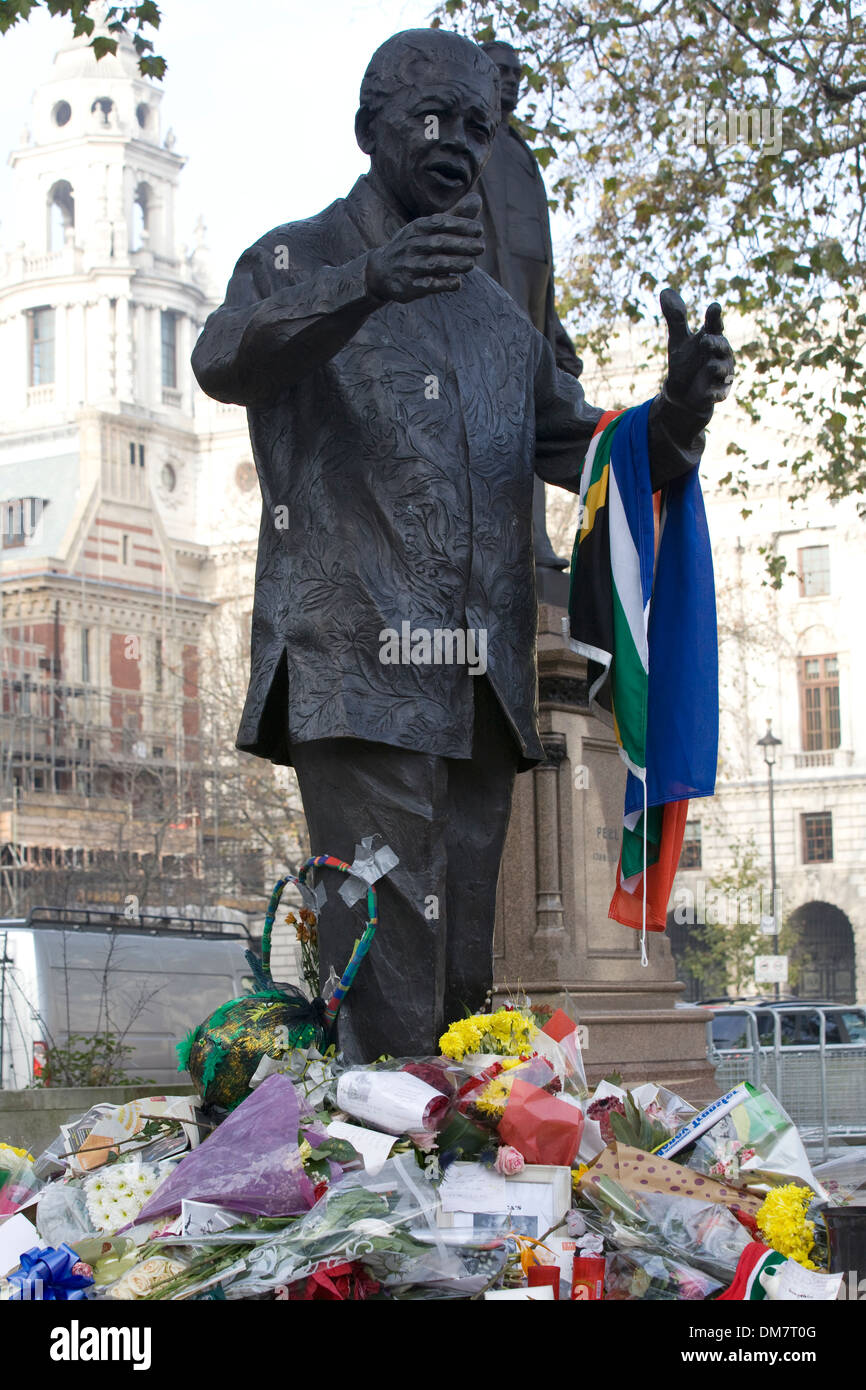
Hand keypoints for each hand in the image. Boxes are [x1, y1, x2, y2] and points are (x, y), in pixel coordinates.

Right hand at [365, 194, 483, 303]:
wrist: (381, 272)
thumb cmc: (413, 247)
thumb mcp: (428, 229)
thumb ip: (453, 217)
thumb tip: (478, 200)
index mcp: (416, 228)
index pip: (439, 223)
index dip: (460, 225)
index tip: (479, 229)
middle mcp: (410, 245)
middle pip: (438, 243)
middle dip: (461, 244)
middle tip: (481, 247)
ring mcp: (408, 266)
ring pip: (434, 263)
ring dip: (455, 263)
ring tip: (472, 264)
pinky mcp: (408, 286)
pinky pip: (428, 285)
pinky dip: (444, 283)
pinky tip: (458, 282)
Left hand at [660, 288, 734, 415]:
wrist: (683, 392)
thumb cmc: (685, 362)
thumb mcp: (678, 340)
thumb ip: (676, 317)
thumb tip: (665, 290)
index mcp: (712, 337)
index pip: (714, 323)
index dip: (714, 316)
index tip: (714, 307)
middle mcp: (721, 353)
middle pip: (721, 345)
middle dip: (714, 343)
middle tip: (705, 341)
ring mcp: (723, 373)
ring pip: (722, 368)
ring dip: (714, 368)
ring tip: (708, 367)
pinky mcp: (720, 392)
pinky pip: (718, 392)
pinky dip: (713, 392)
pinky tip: (708, 393)